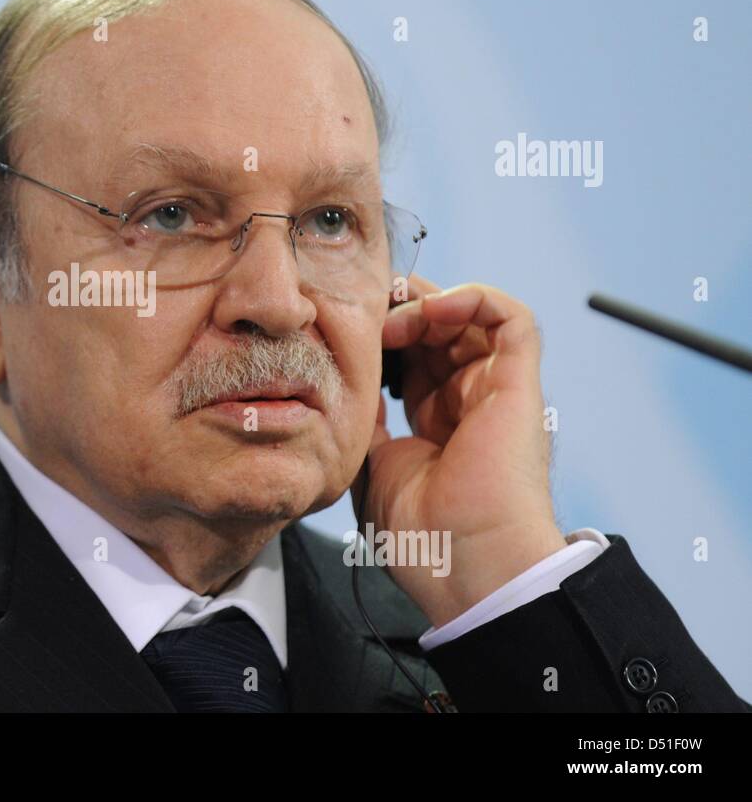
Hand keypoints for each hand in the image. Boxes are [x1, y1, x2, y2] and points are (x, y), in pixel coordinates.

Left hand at [351, 275, 567, 628]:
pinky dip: (472, 299)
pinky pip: (512, 319)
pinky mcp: (520, 384)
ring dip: (427, 303)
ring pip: (471, 317)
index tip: (345, 327)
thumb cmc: (422, 537)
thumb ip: (364, 419)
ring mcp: (495, 391)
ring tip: (390, 319)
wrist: (465, 566)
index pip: (412, 356)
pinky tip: (430, 311)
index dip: (382, 334)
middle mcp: (468, 401)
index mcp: (436, 422)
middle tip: (364, 305)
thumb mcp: (371, 465)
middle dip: (400, 308)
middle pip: (438, 331)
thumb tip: (347, 378)